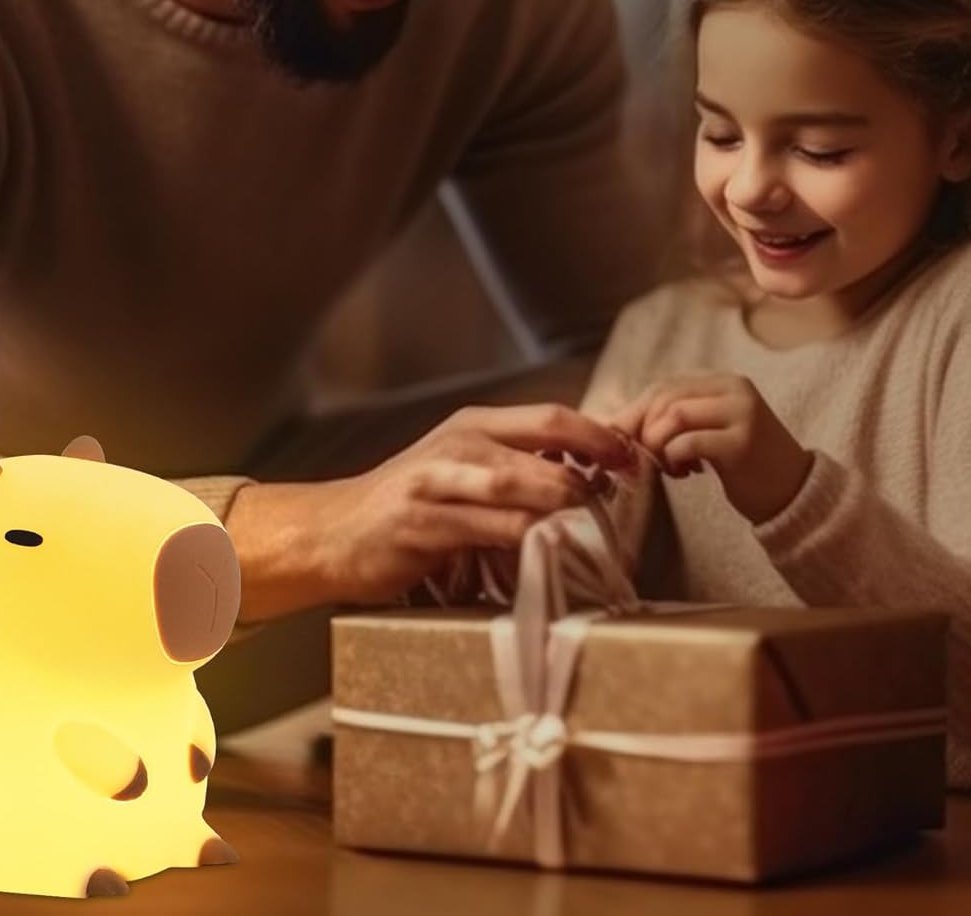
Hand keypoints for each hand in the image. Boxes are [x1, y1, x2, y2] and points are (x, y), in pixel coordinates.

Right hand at [232, 403, 635, 613]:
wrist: (334, 531)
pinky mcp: (423, 524)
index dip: (600, 436)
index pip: (553, 417)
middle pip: (545, 444)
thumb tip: (590, 474)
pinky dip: (526, 541)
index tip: (635, 460)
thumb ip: (517, 468)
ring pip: (520, 485)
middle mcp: (459, 446)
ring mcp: (439, 482)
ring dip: (564, 506)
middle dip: (593, 473)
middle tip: (625, 501)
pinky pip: (488, 530)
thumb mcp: (463, 471)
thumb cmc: (411, 506)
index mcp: (475, 426)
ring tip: (595, 527)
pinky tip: (548, 554)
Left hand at [612, 373, 810, 524]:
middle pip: (665, 397)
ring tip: (668, 466)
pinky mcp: (741, 443)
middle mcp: (734, 390)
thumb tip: (620, 423)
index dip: (636, 411)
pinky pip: (688, 442)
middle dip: (642, 428)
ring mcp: (741, 414)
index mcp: (724, 382)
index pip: (665, 386)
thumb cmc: (746, 464)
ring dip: (657, 444)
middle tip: (641, 457)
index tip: (622, 438)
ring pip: (674, 415)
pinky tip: (684, 473)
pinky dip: (673, 457)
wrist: (795, 493)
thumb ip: (678, 419)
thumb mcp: (713, 429)